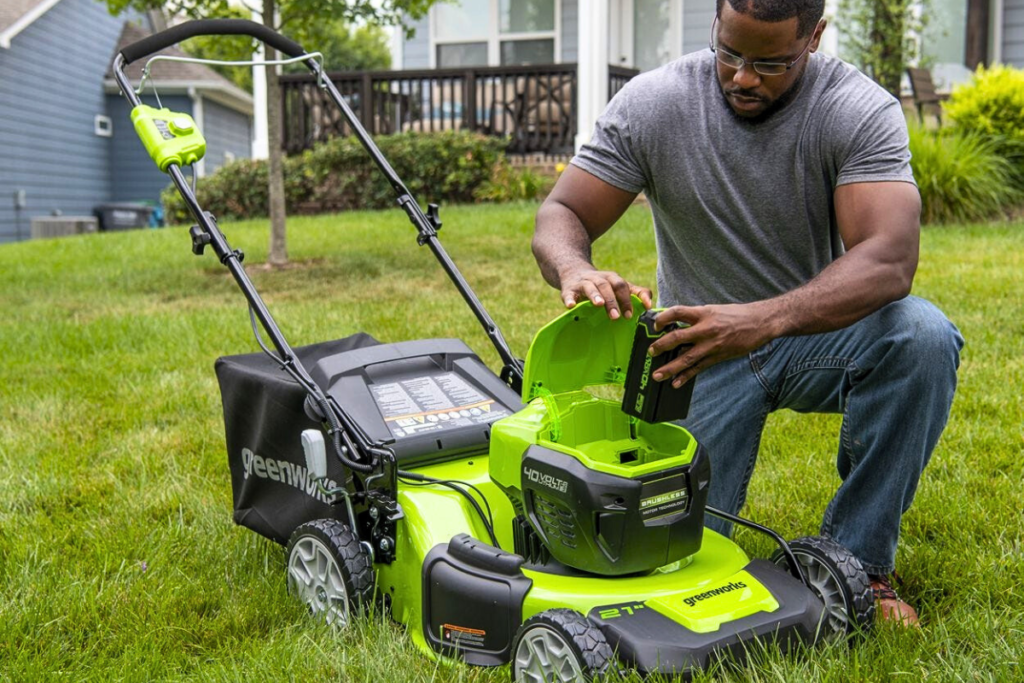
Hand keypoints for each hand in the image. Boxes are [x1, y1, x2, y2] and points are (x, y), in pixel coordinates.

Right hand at [560, 268, 652, 319]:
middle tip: (617, 317)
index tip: (632, 314)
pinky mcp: (569, 289)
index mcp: (612, 278)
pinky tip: (570, 306)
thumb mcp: (618, 285)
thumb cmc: (602, 284)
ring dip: (595, 296)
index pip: (622, 286)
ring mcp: (583, 283)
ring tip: (599, 305)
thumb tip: (650, 306)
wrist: (574, 272)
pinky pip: (568, 294)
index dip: (628, 299)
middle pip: (607, 286)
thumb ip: (637, 292)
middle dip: (613, 301)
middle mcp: (598, 278)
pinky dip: (569, 299)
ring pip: (590, 287)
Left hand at [646, 302, 777, 386]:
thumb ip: (695, 317)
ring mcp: (712, 345)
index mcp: (703, 313)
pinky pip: (699, 368)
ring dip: (670, 367)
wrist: (760, 322)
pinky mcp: (718, 356)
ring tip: (657, 375)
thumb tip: (675, 324)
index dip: (663, 318)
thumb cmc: (736, 315)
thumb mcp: (713, 310)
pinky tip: (676, 382)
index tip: (655, 325)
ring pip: (686, 358)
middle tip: (650, 352)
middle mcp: (706, 329)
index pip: (677, 313)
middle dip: (660, 346)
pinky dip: (686, 376)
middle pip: (677, 337)